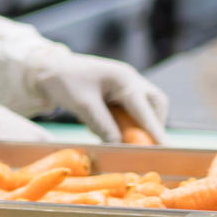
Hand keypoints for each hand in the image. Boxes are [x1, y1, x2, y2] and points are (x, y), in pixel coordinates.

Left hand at [25, 50, 170, 143]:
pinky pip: (133, 107)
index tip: (165, 147)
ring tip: (130, 139)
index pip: (144, 108)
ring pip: (147, 105)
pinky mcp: (119, 91)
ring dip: (142, 123)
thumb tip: (120, 144)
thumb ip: (103, 125)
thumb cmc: (65, 82)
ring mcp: (126, 84)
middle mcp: (130, 79)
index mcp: (123, 78)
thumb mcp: (83, 105)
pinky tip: (114, 129)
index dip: (154, 129)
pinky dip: (129, 120)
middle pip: (156, 103)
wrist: (50, 68)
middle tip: (146, 144)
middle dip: (153, 124)